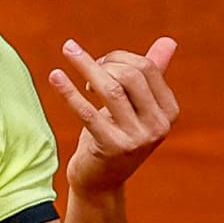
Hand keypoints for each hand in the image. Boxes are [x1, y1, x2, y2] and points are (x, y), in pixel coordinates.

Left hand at [47, 36, 179, 197]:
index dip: (119, 57)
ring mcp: (137, 138)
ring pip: (111, 89)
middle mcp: (159, 125)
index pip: (147, 68)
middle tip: (84, 68)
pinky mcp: (111, 147)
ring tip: (67, 53)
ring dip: (85, 67)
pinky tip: (55, 76)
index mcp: (169, 111)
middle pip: (131, 75)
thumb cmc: (114, 135)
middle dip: (103, 63)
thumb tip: (168, 41)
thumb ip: (150, 76)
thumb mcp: (135, 108)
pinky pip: (87, 112)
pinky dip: (68, 91)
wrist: (100, 181)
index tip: (99, 63)